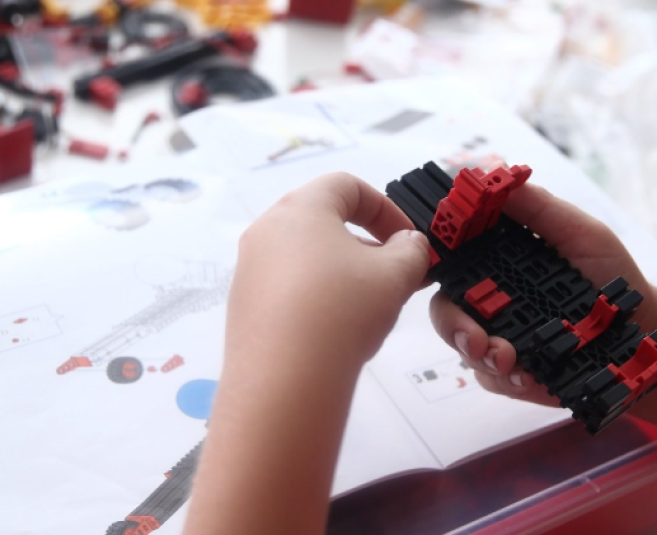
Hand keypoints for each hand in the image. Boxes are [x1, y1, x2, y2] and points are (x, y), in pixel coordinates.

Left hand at [229, 172, 429, 368]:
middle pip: (324, 220)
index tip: (407, 240)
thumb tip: (409, 245)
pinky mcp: (244, 306)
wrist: (284, 380)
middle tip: (394, 273)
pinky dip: (317, 296)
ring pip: (305, 256)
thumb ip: (412, 251)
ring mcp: (250, 269)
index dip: (386, 208)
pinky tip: (337, 329)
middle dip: (366, 243)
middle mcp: (266, 230)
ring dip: (343, 271)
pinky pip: (288, 288)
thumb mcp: (396, 276)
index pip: (347, 185)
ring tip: (369, 306)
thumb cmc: (343, 311)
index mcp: (301, 208)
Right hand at [428, 184, 656, 405]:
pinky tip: (527, 377)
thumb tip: (493, 176)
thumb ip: (540, 208)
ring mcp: (500, 337)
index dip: (434, 263)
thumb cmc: (612, 277)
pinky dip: (505, 379)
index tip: (439, 270)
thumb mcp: (582, 233)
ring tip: (510, 360)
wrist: (642, 332)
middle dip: (454, 324)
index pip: (452, 260)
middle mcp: (490, 299)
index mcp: (498, 262)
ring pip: (463, 348)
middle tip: (478, 338)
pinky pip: (490, 379)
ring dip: (480, 355)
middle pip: (445, 308)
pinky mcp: (514, 373)